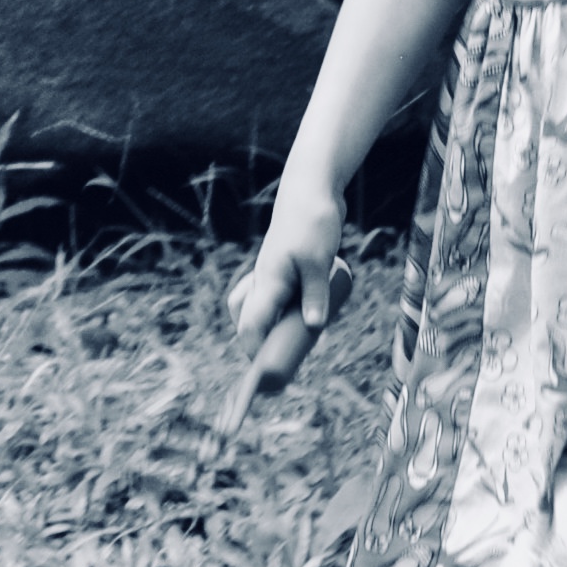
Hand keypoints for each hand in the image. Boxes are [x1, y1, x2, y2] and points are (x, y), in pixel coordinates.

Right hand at [232, 184, 350, 396]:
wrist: (311, 190)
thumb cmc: (312, 223)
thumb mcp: (318, 261)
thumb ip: (315, 296)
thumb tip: (313, 328)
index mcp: (268, 282)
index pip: (252, 327)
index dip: (256, 353)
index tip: (266, 376)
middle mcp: (264, 282)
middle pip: (247, 323)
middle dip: (258, 346)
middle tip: (279, 367)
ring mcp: (271, 276)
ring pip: (257, 312)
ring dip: (268, 330)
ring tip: (288, 347)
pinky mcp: (283, 271)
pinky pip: (272, 301)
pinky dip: (278, 315)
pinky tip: (299, 321)